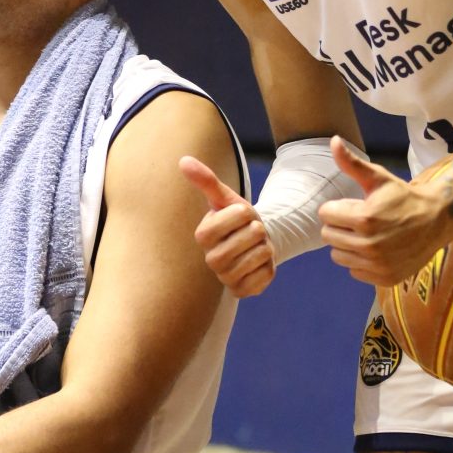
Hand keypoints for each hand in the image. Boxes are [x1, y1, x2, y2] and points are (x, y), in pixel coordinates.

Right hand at [179, 157, 274, 297]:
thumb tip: (183, 160)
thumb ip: (206, 180)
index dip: (247, 211)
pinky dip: (269, 267)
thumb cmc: (237, 219)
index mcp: (203, 234)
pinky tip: (258, 264)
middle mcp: (210, 260)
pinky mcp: (242, 292)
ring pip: (261, 255)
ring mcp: (226, 279)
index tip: (241, 215)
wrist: (252, 244)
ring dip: (265, 247)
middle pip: (252, 236)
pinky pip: (266, 276)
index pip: (239, 214)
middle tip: (250, 233)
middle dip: (258, 230)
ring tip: (254, 247)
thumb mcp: (225, 198)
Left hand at [318, 138, 450, 286]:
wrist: (436, 221)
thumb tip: (333, 140)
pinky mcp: (384, 278)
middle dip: (340, 225)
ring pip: (338, 256)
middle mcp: (369, 245)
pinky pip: (355, 272)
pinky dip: (361, 262)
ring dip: (347, 245)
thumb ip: (352, 164)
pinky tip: (376, 250)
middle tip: (360, 220)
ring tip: (366, 235)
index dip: (337, 207)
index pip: (325, 215)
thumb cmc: (403, 197)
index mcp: (364, 218)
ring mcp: (377, 264)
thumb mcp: (379, 178)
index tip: (354, 205)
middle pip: (328, 236)